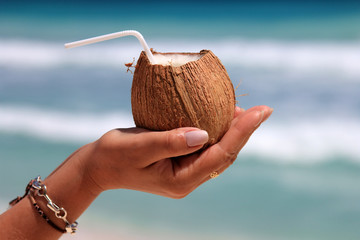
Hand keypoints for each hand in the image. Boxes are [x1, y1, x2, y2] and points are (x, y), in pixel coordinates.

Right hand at [83, 105, 272, 197]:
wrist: (99, 166)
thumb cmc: (115, 155)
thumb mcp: (139, 147)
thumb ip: (171, 141)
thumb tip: (204, 134)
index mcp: (181, 180)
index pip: (220, 154)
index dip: (243, 131)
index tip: (261, 111)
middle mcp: (188, 179)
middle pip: (225, 155)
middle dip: (244, 132)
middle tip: (262, 109)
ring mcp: (185, 172)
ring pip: (218, 152)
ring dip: (233, 131)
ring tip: (245, 111)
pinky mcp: (180, 162)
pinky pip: (206, 147)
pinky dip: (216, 131)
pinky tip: (219, 116)